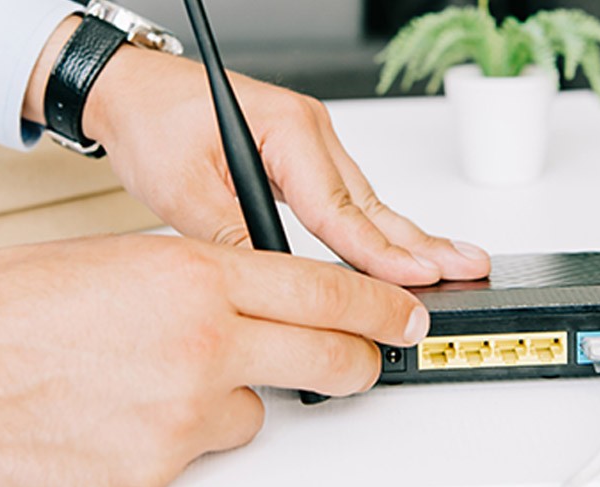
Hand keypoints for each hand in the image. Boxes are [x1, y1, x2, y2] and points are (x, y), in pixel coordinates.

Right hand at [0, 235, 429, 485]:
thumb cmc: (15, 302)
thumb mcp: (130, 258)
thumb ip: (209, 279)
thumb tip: (262, 302)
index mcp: (197, 274)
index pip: (325, 292)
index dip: (379, 308)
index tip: (403, 317)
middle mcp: (203, 343)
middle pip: (328, 360)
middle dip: (352, 362)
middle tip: (355, 362)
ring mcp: (182, 414)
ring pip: (254, 414)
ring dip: (227, 400)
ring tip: (153, 382)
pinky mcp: (156, 471)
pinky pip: (199, 453)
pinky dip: (175, 437)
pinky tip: (124, 414)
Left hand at [24, 17, 489, 286]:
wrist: (131, 90)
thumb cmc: (151, 121)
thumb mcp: (182, 191)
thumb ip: (234, 238)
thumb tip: (275, 282)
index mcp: (286, 128)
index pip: (339, 205)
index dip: (378, 250)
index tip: (415, 277)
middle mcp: (308, 128)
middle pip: (369, 201)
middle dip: (419, 241)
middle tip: (468, 267)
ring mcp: (309, 139)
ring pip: (363, 199)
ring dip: (403, 237)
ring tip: (448, 264)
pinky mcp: (300, 153)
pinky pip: (346, 195)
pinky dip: (372, 226)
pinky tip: (399, 247)